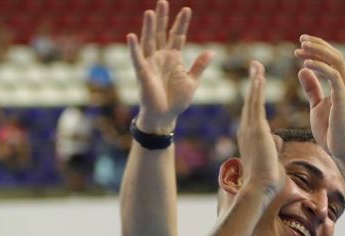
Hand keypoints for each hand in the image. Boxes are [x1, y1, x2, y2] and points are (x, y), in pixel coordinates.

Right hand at [127, 1, 213, 132]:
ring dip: (148, 27)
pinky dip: (134, 48)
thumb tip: (212, 52)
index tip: (187, 9)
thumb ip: (199, 66)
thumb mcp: (192, 82)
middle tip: (163, 1)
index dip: (181, 23)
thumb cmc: (177, 101)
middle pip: (161, 33)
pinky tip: (132, 36)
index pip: (177, 36)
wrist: (165, 116)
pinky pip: (137, 58)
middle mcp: (161, 57)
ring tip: (150, 12)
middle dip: (163, 18)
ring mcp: (151, 63)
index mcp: (174, 58)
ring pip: (149, 41)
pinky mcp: (143, 73)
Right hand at [237, 61, 284, 198]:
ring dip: (254, 81)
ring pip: (251, 99)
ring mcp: (249, 129)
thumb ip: (273, 147)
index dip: (254, 98)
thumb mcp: (271, 160)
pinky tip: (259, 75)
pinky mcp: (255, 129)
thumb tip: (276, 140)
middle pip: (250, 102)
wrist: (259, 189)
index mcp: (250, 138)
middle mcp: (246, 131)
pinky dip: (257, 88)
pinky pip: (255, 104)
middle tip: (255, 67)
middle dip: (253, 84)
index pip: (253, 113)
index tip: (257, 86)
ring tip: (257, 65)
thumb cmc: (266, 181)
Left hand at [295, 36, 344, 159]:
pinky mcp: (344, 99)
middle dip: (318, 45)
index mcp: (343, 86)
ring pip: (336, 61)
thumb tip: (303, 70)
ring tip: (300, 48)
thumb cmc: (331, 133)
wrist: (342, 152)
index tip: (301, 45)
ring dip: (318, 52)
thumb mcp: (317, 106)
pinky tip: (306, 65)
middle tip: (300, 39)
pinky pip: (333, 76)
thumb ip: (312, 88)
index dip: (318, 49)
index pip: (333, 60)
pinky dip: (320, 67)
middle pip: (336, 55)